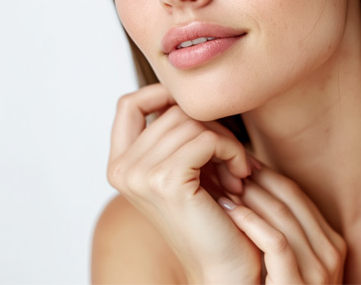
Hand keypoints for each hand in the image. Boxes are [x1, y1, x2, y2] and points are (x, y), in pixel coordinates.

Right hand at [107, 84, 259, 282]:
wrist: (223, 268)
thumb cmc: (211, 219)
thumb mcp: (184, 169)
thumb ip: (174, 135)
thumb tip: (187, 93)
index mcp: (120, 165)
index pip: (129, 104)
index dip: (162, 94)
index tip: (197, 113)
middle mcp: (122, 169)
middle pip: (171, 110)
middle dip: (210, 128)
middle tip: (232, 159)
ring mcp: (140, 175)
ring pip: (192, 122)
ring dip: (226, 142)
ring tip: (237, 173)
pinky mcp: (166, 181)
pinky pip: (207, 139)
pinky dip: (232, 152)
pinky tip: (241, 175)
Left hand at [218, 163, 346, 282]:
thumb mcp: (287, 257)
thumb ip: (278, 224)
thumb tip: (246, 179)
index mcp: (330, 241)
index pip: (296, 193)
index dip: (264, 173)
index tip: (235, 160)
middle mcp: (331, 252)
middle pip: (291, 199)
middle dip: (255, 178)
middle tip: (224, 163)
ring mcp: (319, 270)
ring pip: (284, 217)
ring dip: (250, 196)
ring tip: (222, 184)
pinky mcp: (298, 284)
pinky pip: (277, 243)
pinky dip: (253, 222)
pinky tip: (230, 210)